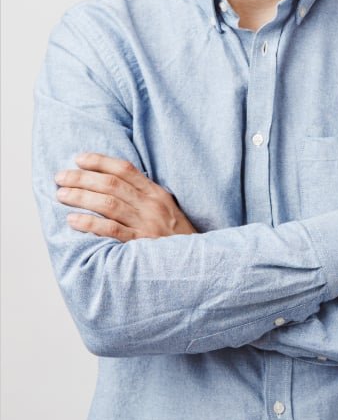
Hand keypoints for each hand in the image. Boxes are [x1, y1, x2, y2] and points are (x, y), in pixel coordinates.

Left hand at [55, 153, 196, 241]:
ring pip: (108, 204)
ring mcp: (146, 223)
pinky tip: (73, 220)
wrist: (195, 261)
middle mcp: (151, 205)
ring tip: (62, 194)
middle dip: (82, 178)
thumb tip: (113, 183)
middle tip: (61, 176)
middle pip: (112, 184)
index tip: (79, 158)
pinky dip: (90, 224)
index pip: (125, 169)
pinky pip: (111, 230)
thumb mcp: (165, 207)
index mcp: (156, 192)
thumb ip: (143, 195)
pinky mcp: (140, 244)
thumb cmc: (175, 235)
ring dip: (82, 197)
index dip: (100, 161)